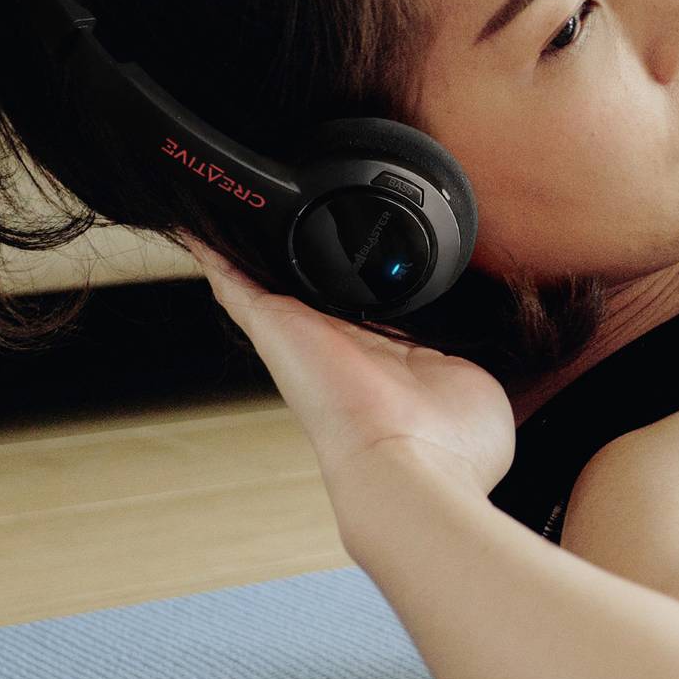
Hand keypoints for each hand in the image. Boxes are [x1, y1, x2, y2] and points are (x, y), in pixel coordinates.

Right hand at [185, 239, 515, 498]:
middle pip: (310, 301)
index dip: (357, 294)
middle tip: (278, 222)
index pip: (365, 320)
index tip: (351, 260)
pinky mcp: (277, 328)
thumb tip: (471, 357)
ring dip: (249, 251)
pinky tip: (202, 227)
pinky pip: (238, 285)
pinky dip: (216, 255)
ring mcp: (306, 339)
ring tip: (232, 212)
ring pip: (266, 288)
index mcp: (389, 363)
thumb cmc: (450, 448)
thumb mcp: (476, 388)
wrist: (412, 466)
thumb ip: (467, 365)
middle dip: (296, 265)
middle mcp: (340, 352)